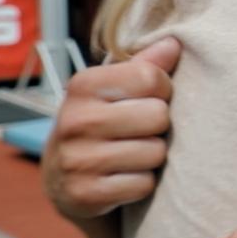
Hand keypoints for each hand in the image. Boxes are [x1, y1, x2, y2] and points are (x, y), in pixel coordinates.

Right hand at [43, 37, 179, 220]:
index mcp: (83, 84)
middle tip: (140, 131)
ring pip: (154, 153)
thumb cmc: (102, 120)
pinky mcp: (83, 195)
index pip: (151, 78)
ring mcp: (75, 160)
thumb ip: (145, 64)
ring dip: (152, 157)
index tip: (147, 100)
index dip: (162, 90)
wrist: (63, 176)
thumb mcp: (116, 88)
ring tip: (132, 154)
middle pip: (158, 116)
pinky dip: (141, 184)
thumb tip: (174, 42)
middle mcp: (74, 120)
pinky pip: (142, 185)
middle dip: (159, 126)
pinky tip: (123, 178)